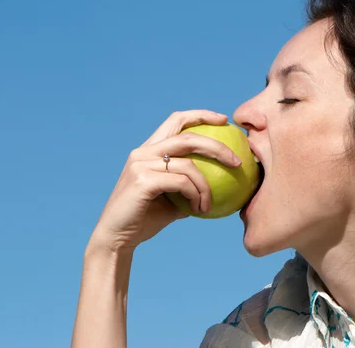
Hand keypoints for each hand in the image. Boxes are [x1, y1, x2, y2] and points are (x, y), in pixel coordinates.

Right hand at [88, 109, 242, 252]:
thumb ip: (191, 187)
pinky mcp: (143, 181)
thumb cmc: (145, 220)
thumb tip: (224, 184)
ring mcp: (141, 165)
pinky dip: (196, 195)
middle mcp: (143, 152)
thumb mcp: (173, 200)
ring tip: (210, 204)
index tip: (223, 119)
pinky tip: (200, 209)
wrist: (116, 238)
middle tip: (237, 160)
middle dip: (217, 145)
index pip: (176, 120)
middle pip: (187, 136)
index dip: (200, 115)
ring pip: (188, 164)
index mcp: (149, 150)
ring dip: (206, 185)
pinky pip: (181, 183)